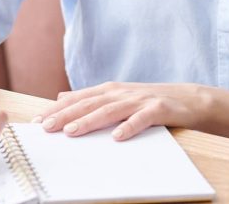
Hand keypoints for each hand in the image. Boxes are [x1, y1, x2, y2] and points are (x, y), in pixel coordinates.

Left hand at [33, 82, 206, 140]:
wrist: (190, 99)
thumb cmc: (151, 101)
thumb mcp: (119, 96)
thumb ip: (91, 97)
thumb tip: (62, 96)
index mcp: (110, 90)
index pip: (79, 99)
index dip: (58, 108)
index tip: (38, 120)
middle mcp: (122, 92)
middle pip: (90, 103)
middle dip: (66, 114)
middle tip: (47, 127)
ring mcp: (140, 100)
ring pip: (110, 110)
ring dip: (89, 120)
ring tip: (72, 131)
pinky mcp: (158, 109)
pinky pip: (142, 119)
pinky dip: (129, 127)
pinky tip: (117, 137)